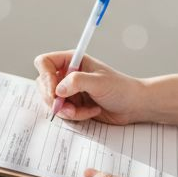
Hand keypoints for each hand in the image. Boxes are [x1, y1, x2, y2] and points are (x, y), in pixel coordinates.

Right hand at [33, 51, 147, 124]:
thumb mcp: (99, 82)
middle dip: (54, 100)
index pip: (44, 62)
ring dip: (66, 110)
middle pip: (43, 84)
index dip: (45, 77)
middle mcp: (67, 74)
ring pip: (52, 101)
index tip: (54, 92)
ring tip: (84, 111)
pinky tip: (91, 112)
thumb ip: (77, 82)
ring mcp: (69, 90)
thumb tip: (57, 89)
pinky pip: (63, 112)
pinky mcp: (73, 104)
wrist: (133, 105)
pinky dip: (75, 116)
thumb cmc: (121, 88)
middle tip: (68, 108)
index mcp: (72, 60)